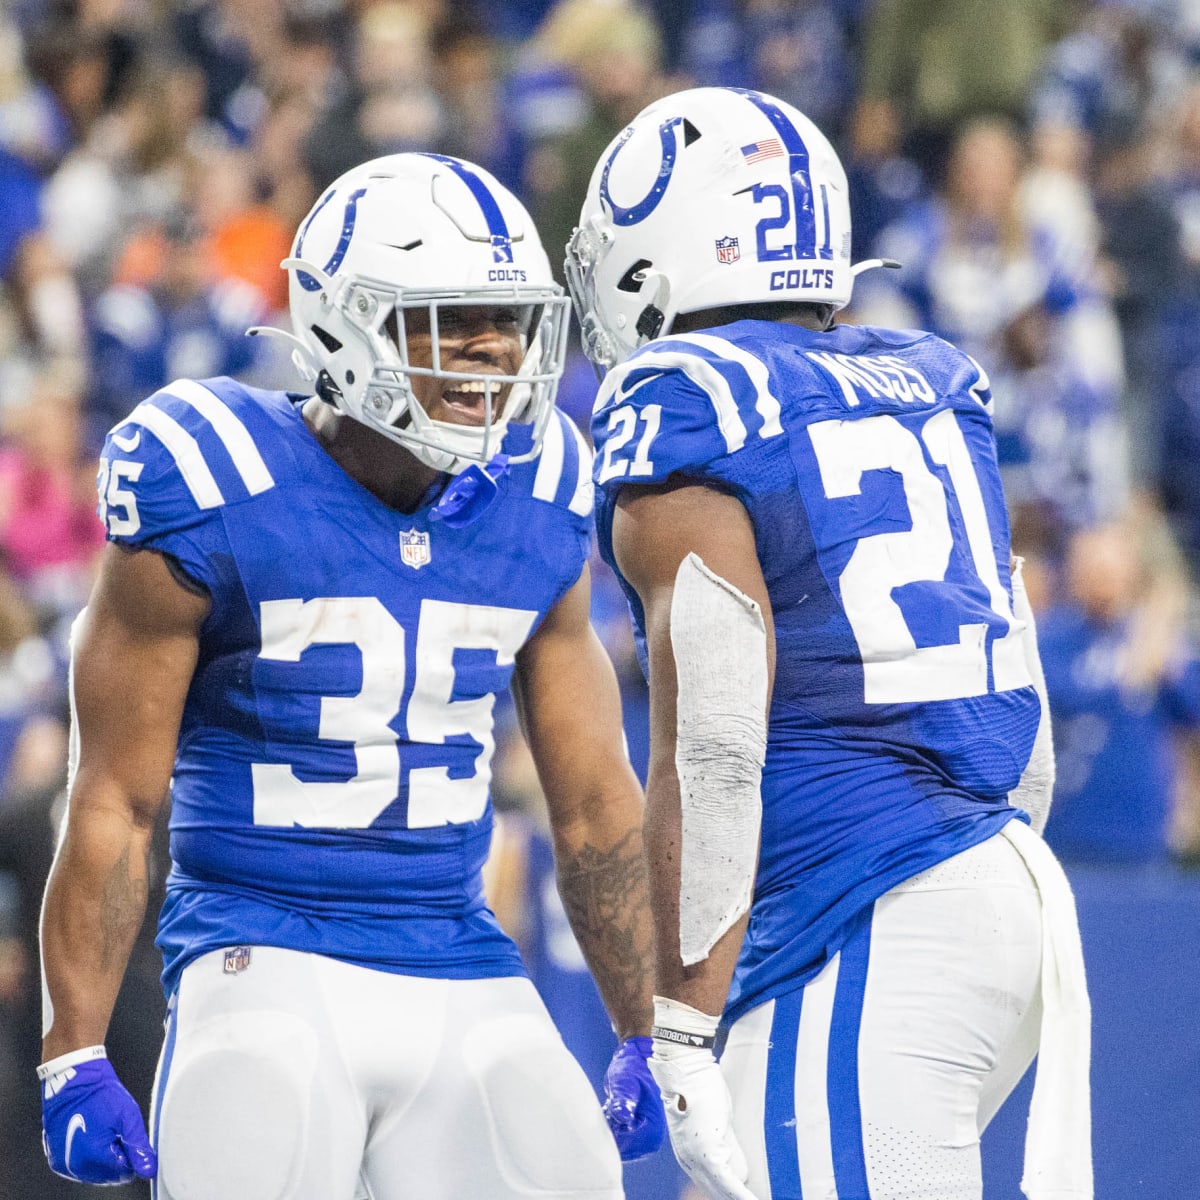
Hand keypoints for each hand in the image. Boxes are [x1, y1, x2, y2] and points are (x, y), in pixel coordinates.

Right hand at [40, 1050, 156, 1183]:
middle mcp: (74, 1165)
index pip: (122, 1173)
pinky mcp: (55, 1158)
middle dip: (116, 1158)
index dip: (130, 1155)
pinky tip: (91, 1136)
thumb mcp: (128, 1117)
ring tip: (103, 1131)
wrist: (75, 1080)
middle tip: (116, 1132)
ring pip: (93, 1173)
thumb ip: (138, 1146)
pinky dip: (87, 1156)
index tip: (128, 1138)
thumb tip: (148, 1169)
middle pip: (107, 1175)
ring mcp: (62, 1163)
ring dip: (102, 1158)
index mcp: (93, 1157)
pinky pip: (78, 1166)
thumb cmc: (101, 1094)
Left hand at [602, 1036, 665, 1159]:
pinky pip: (619, 1140)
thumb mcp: (624, 1081)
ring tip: (613, 1105)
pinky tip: (613, 1110)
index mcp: (652, 1130)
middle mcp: (651, 1140)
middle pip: (620, 1148)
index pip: (623, 1145)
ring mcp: (645, 1140)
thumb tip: (622, 1116)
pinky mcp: (639, 1136)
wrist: (639, 1060)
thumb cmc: (633, 1068)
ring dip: (610, 1127)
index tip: (610, 1109)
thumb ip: (623, 1099)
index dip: (611, 1129)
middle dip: (610, 1129)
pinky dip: (612, 1127)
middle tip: (611, 1105)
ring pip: (617, 1144)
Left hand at [649, 1041, 757, 1199]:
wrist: (686, 1070)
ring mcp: (696, 1159)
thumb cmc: (700, 1087)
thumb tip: (736, 1157)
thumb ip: (723, 1143)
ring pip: (722, 1191)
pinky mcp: (707, 1154)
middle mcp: (689, 1161)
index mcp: (688, 1155)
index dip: (727, 1194)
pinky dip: (742, 1195)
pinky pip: (728, 1183)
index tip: (742, 1197)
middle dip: (732, 1198)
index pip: (710, 1185)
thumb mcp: (715, 1121)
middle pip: (715, 1192)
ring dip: (740, 1198)